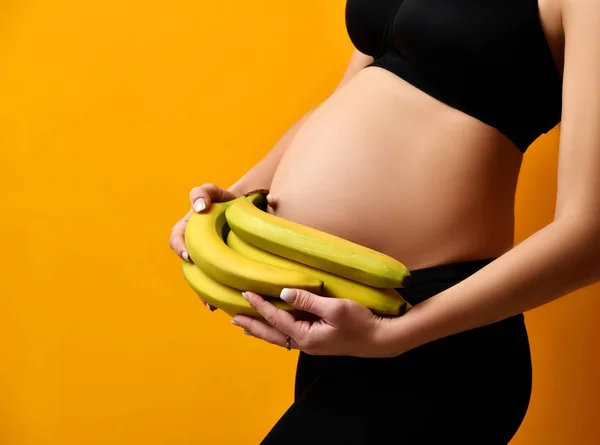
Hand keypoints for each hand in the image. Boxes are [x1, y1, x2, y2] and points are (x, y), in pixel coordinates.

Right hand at [170, 183, 238, 310]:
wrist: (247, 214)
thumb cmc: (229, 202)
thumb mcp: (216, 193)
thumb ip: (205, 192)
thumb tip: (198, 205)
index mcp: (189, 229)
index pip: (177, 237)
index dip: (179, 247)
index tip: (188, 255)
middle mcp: (194, 245)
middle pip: (187, 263)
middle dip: (191, 274)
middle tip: (199, 279)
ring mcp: (207, 258)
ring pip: (198, 277)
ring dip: (201, 290)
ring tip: (209, 302)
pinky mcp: (219, 269)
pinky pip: (212, 284)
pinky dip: (212, 295)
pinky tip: (215, 306)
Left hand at [232, 288, 395, 357]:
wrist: (380, 339)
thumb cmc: (361, 322)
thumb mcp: (335, 308)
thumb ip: (308, 301)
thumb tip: (283, 293)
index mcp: (306, 336)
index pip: (276, 319)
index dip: (260, 305)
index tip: (245, 294)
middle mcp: (305, 343)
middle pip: (271, 334)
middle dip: (252, 325)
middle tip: (232, 319)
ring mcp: (311, 344)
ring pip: (279, 337)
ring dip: (261, 329)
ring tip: (245, 326)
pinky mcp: (317, 340)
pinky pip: (289, 336)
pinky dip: (276, 330)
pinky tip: (274, 328)